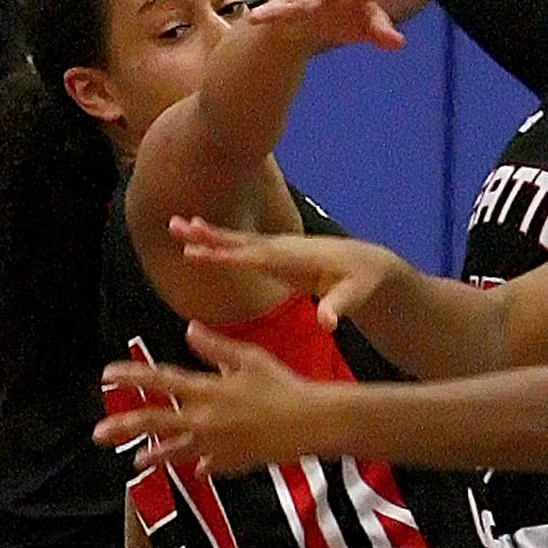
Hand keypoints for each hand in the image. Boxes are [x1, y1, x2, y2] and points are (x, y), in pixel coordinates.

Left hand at [96, 327, 309, 473]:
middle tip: (99, 433)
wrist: (309, 423)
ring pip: (176, 452)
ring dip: (154, 455)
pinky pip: (207, 464)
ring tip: (136, 461)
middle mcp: (204, 420)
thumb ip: (215, 346)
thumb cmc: (282, 385)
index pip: (161, 381)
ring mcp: (215, 445)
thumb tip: (188, 329)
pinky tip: (193, 468)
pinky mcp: (231, 462)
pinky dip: (198, 465)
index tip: (107, 375)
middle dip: (125, 427)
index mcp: (207, 391)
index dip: (132, 377)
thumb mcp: (249, 358)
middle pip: (156, 423)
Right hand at [168, 219, 402, 333]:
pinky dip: (221, 244)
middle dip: (209, 236)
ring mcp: (280, 250)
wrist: (371, 266)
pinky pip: (243, 249)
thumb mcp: (358, 296)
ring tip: (177, 225)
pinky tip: (201, 241)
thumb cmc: (365, 281)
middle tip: (175, 225)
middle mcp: (284, 248)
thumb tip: (327, 323)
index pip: (258, 257)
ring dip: (209, 235)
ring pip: (238, 242)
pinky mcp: (277, 257)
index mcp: (298, 258)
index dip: (228, 256)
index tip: (198, 252)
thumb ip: (340, 306)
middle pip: (241, 242)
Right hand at [246, 0, 403, 53]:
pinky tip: (254, 20)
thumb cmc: (343, 15)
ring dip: (303, 0)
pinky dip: (266, 15)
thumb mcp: (364, 25)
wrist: (309, 17)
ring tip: (297, 5)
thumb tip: (399, 43)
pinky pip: (274, 12)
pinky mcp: (283, 7)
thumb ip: (381, 32)